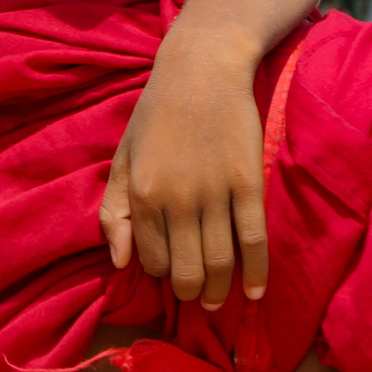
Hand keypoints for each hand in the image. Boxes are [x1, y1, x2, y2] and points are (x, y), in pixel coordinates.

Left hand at [99, 42, 268, 310]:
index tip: (171, 269)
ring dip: (220, 291)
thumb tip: (120, 263)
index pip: (151, 260)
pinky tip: (255, 293)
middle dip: (191, 291)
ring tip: (219, 301)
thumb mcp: (122, 158)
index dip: (161, 272)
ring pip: (221, 263)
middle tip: (197, 296)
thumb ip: (114, 211)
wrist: (202, 70)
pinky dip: (257, 273)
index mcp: (142, 192)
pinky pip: (254, 241)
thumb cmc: (156, 115)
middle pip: (188, 270)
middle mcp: (177, 198)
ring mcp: (215, 193)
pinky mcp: (249, 184)